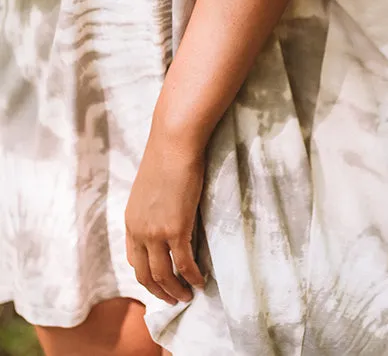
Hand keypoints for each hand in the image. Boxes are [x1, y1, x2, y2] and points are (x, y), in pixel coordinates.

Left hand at [125, 126, 206, 306]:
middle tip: (173, 299)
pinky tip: (201, 281)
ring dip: (176, 290)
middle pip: (145, 274)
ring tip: (188, 297)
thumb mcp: (151, 188)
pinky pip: (184, 263)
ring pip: (163, 275)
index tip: (158, 283)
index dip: (146, 276)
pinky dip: (192, 277)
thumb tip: (167, 217)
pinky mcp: (176, 229)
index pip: (134, 260)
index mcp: (131, 220)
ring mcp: (156, 232)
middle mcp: (139, 231)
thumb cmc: (166, 157)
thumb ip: (154, 208)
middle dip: (159, 291)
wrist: (173, 144)